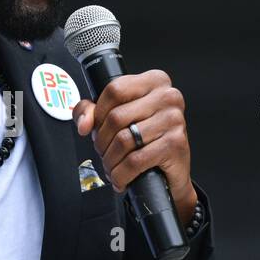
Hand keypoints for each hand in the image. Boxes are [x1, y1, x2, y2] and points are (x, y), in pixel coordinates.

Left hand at [71, 70, 196, 226]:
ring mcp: (174, 119)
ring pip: (123, 140)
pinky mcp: (175, 143)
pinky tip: (121, 178)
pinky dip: (121, 174)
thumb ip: (92, 111)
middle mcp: (168, 96)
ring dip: (110, 160)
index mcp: (154, 81)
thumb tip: (84, 123)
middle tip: (103, 152)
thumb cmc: (145, 140)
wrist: (171, 172)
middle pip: (116, 117)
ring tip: (111, 166)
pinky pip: (135, 160)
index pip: (114, 89)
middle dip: (102, 141)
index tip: (95, 129)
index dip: (98, 113)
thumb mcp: (117, 117)